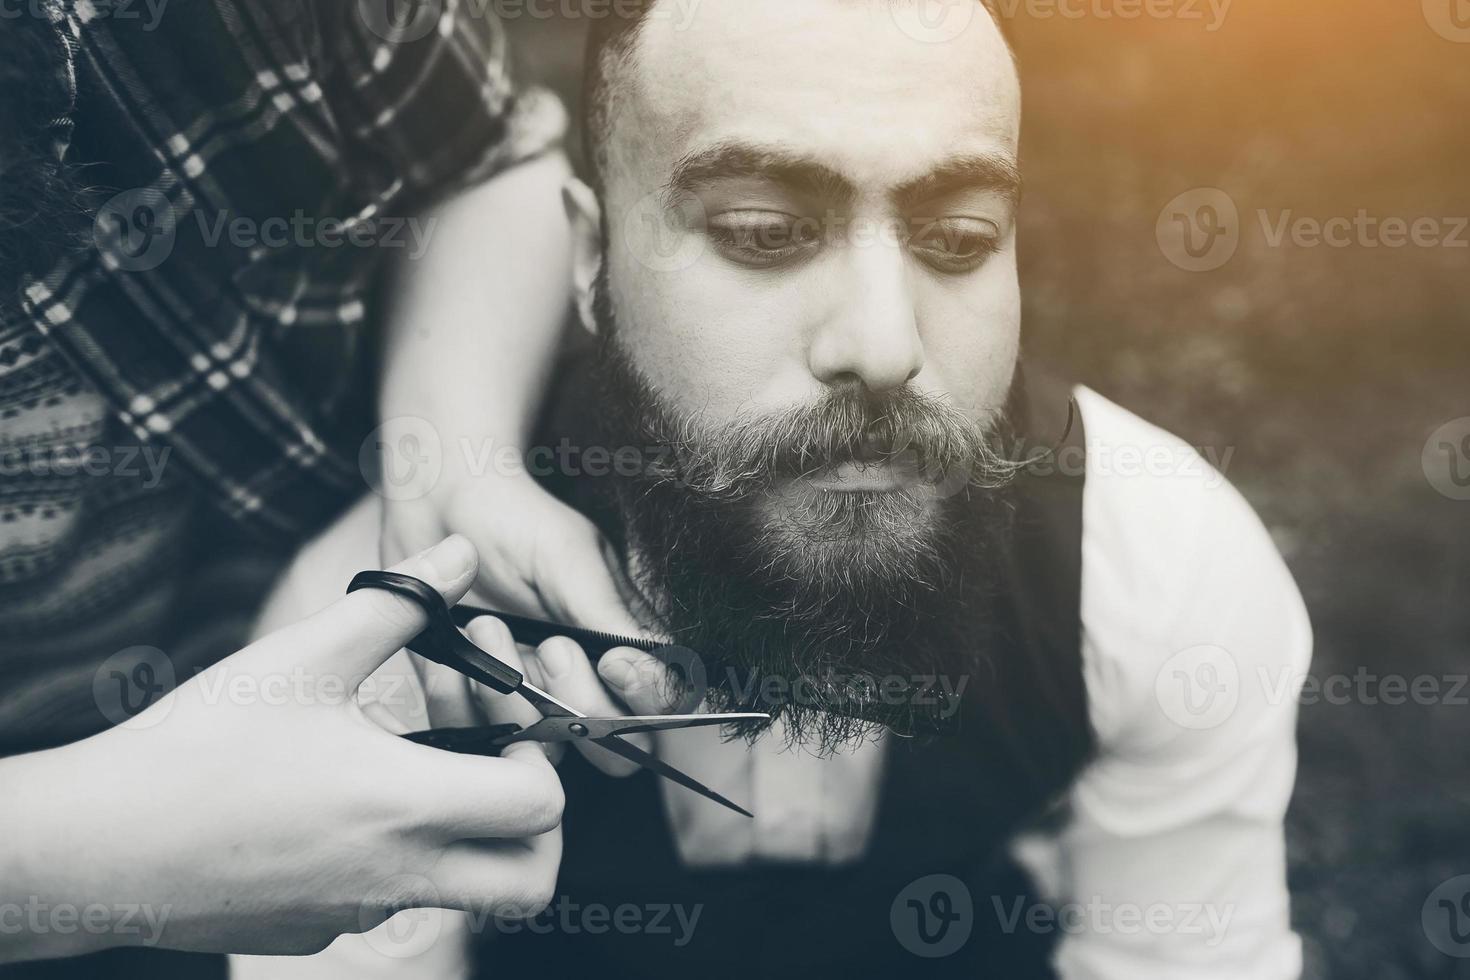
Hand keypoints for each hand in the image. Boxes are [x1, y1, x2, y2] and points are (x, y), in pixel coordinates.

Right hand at [0, 537, 562, 962]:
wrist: (96, 847)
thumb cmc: (198, 748)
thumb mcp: (302, 657)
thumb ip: (399, 603)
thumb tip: (462, 555)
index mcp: (405, 807)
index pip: (541, 810)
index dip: (542, 762)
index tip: (503, 726)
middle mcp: (396, 877)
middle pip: (529, 882)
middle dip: (535, 830)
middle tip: (493, 769)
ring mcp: (356, 913)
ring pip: (456, 889)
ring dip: (458, 832)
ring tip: (404, 762)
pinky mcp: (313, 930)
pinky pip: (385, 900)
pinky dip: (388, 854)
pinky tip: (336, 797)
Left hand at [379, 443, 682, 774]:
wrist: (435, 504)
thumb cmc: (514, 519)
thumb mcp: (569, 558)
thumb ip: (612, 616)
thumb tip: (663, 666)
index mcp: (623, 643)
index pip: (662, 704)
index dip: (644, 699)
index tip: (612, 661)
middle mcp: (585, 681)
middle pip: (614, 748)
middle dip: (578, 702)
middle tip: (547, 646)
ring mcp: (531, 700)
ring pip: (546, 749)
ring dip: (513, 697)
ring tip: (485, 629)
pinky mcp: (475, 707)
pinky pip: (477, 740)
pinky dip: (462, 702)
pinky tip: (453, 656)